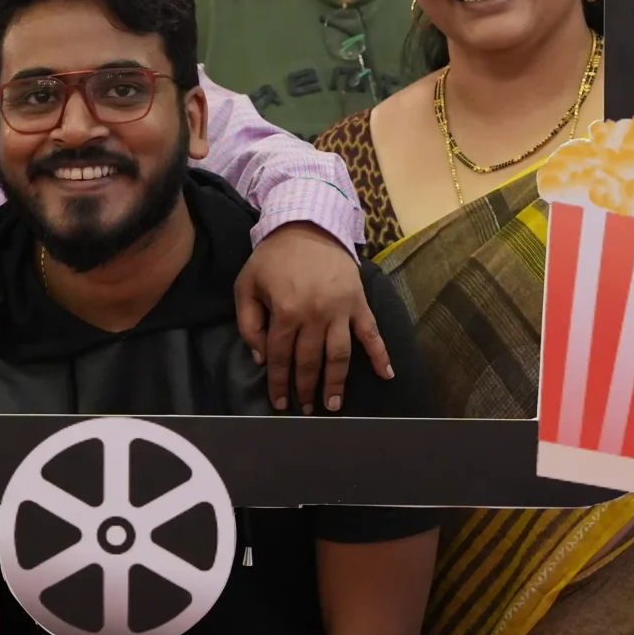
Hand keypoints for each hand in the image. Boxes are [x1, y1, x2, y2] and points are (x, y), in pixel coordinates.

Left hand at [233, 223, 391, 413]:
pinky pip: (372, 332)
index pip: (280, 357)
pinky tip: (387, 375)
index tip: (279, 402)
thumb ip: (248, 323)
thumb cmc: (273, 258)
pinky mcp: (359, 303)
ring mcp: (341, 309)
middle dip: (305, 389)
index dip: (278, 382)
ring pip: (339, 355)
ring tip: (332, 405)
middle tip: (305, 410)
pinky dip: (381, 354)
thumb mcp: (246, 285)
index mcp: (286, 311)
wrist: (307, 224)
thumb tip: (261, 358)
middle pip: (310, 361)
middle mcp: (315, 314)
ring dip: (336, 383)